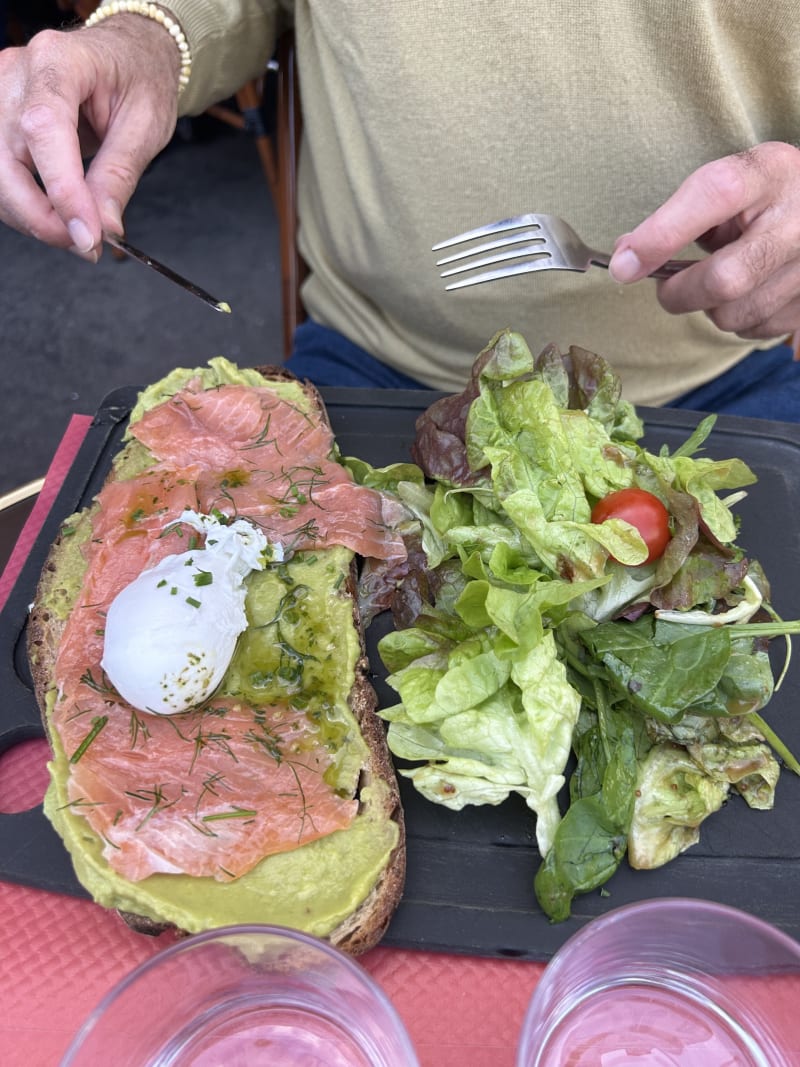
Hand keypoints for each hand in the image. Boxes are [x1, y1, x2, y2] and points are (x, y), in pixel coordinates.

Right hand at [0, 17, 180, 259]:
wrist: (126, 57)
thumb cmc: (139, 80)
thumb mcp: (146, 126)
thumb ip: (119, 175)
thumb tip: (104, 226)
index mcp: (59, 61)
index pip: (44, 130)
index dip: (62, 190)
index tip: (87, 236)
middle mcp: (17, 73)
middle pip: (7, 158)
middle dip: (42, 217)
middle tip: (87, 246)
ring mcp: (0, 95)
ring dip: (32, 217)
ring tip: (78, 233)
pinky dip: (24, 206)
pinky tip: (56, 216)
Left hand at [609, 142, 799, 344]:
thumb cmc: (766, 196)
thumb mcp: (731, 183)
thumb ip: (679, 216)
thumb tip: (626, 259)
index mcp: (770, 173)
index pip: (716, 194)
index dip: (664, 234)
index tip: (624, 264)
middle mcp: (799, 219)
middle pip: (725, 279)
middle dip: (680, 292)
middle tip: (667, 286)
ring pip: (736, 315)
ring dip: (711, 307)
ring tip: (719, 279)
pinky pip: (756, 329)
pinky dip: (739, 319)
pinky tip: (748, 292)